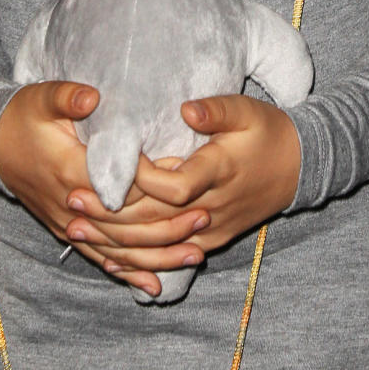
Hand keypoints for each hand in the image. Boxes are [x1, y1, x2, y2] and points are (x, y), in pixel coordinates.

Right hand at [0, 84, 209, 297]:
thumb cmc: (22, 116)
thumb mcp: (41, 98)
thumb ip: (68, 98)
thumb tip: (93, 96)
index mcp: (71, 172)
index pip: (119, 189)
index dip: (154, 189)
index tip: (188, 184)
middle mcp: (72, 207)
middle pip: (126, 227)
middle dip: (167, 227)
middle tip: (206, 219)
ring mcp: (69, 225)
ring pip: (118, 251)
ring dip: (157, 256)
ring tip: (195, 255)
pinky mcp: (68, 233)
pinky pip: (101, 259)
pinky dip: (129, 272)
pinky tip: (155, 284)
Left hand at [65, 95, 300, 269]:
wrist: (297, 168)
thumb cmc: (268, 131)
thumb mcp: (247, 110)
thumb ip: (217, 110)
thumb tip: (185, 109)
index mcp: (219, 171)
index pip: (175, 186)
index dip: (141, 180)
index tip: (110, 164)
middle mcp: (212, 207)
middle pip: (156, 220)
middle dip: (111, 213)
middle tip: (71, 201)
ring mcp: (211, 230)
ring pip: (158, 245)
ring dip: (115, 241)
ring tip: (75, 229)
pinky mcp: (209, 240)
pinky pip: (169, 258)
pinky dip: (137, 261)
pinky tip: (108, 259)